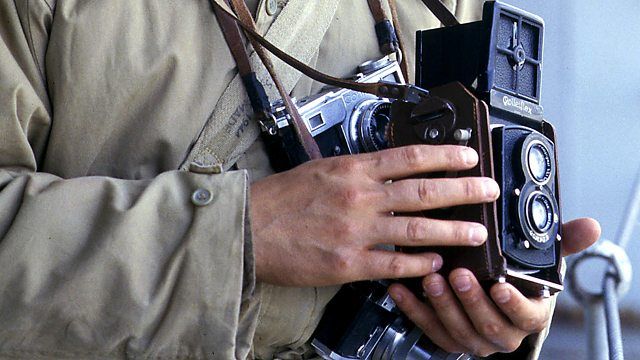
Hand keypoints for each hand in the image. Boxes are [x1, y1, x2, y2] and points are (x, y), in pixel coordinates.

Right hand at [250, 145, 499, 285]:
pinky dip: (421, 264)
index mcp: (353, 169)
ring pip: (418, 229)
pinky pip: (395, 264)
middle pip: (424, 190)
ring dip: (454, 230)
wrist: (249, 228)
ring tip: (478, 232)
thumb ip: (357, 171)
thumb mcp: (321, 169)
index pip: (411, 157)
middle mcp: (360, 196)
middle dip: (464, 190)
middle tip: (489, 190)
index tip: (469, 155)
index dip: (446, 155)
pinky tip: (437, 264)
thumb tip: (389, 172)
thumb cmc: (280, 199)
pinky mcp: (349, 263)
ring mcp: (357, 231)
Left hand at [389, 218, 600, 356]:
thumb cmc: (518, 279)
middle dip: (470, 300)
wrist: (495, 300)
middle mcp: (501, 332)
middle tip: (458, 275)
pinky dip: (413, 309)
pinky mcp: (446, 335)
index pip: (526, 317)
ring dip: (441, 304)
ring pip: (456, 330)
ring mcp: (472, 336)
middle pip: (487, 325)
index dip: (513, 304)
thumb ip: (563, 243)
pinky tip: (402, 289)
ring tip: (430, 279)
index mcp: (528, 315)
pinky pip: (428, 328)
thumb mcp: (541, 261)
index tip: (499, 285)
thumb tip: (590, 226)